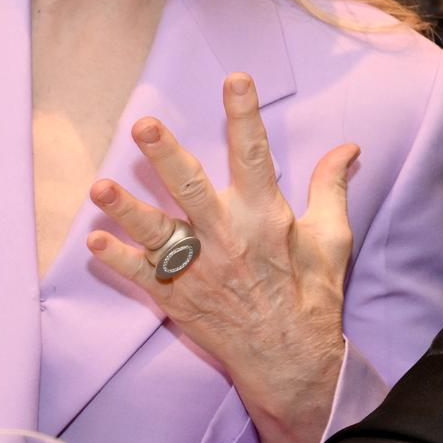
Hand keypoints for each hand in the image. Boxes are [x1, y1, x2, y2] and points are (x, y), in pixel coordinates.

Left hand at [88, 72, 356, 442]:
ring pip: (158, 233)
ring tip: (99, 187)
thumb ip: (331, 188)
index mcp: (267, 217)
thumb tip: (347, 147)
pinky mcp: (180, 299)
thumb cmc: (312, 296)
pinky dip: (118, 260)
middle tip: (144, 125)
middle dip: (166, 156)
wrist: (292, 364)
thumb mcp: (331, 239)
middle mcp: (229, 238)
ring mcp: (201, 270)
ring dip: (127, 210)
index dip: (245, 114)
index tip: (235, 79)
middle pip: (192, 188)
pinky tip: (94, 242)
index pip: (256, 154)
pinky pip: (142, 277)